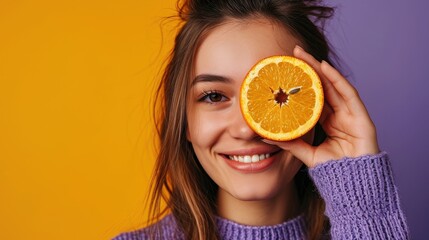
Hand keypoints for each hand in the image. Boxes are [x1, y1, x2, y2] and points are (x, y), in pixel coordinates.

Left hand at [263, 46, 379, 167]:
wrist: (353, 185)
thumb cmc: (333, 170)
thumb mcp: (306, 153)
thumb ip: (290, 143)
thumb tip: (266, 135)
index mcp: (327, 120)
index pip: (313, 95)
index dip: (301, 81)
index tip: (285, 69)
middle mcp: (340, 113)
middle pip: (323, 86)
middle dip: (309, 68)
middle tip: (293, 52)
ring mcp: (351, 114)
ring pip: (334, 85)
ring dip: (320, 68)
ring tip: (304, 54)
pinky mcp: (362, 117)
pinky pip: (349, 93)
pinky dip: (337, 79)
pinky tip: (324, 67)